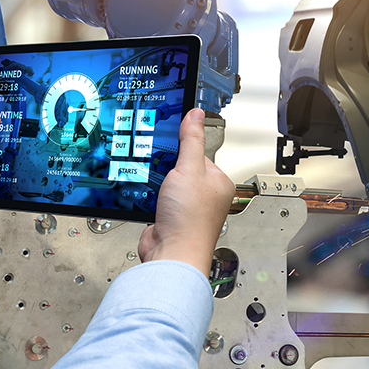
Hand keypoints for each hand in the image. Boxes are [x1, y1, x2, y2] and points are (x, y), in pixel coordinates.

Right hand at [138, 109, 233, 275]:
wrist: (172, 254)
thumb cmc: (189, 220)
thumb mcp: (189, 168)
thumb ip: (191, 140)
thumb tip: (196, 114)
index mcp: (218, 182)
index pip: (200, 154)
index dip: (183, 149)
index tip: (169, 142)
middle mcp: (205, 196)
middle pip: (181, 168)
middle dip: (167, 168)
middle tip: (162, 169)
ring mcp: (187, 208)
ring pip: (167, 184)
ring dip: (157, 184)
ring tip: (157, 188)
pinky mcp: (169, 217)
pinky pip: (157, 199)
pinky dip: (150, 197)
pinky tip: (149, 199)